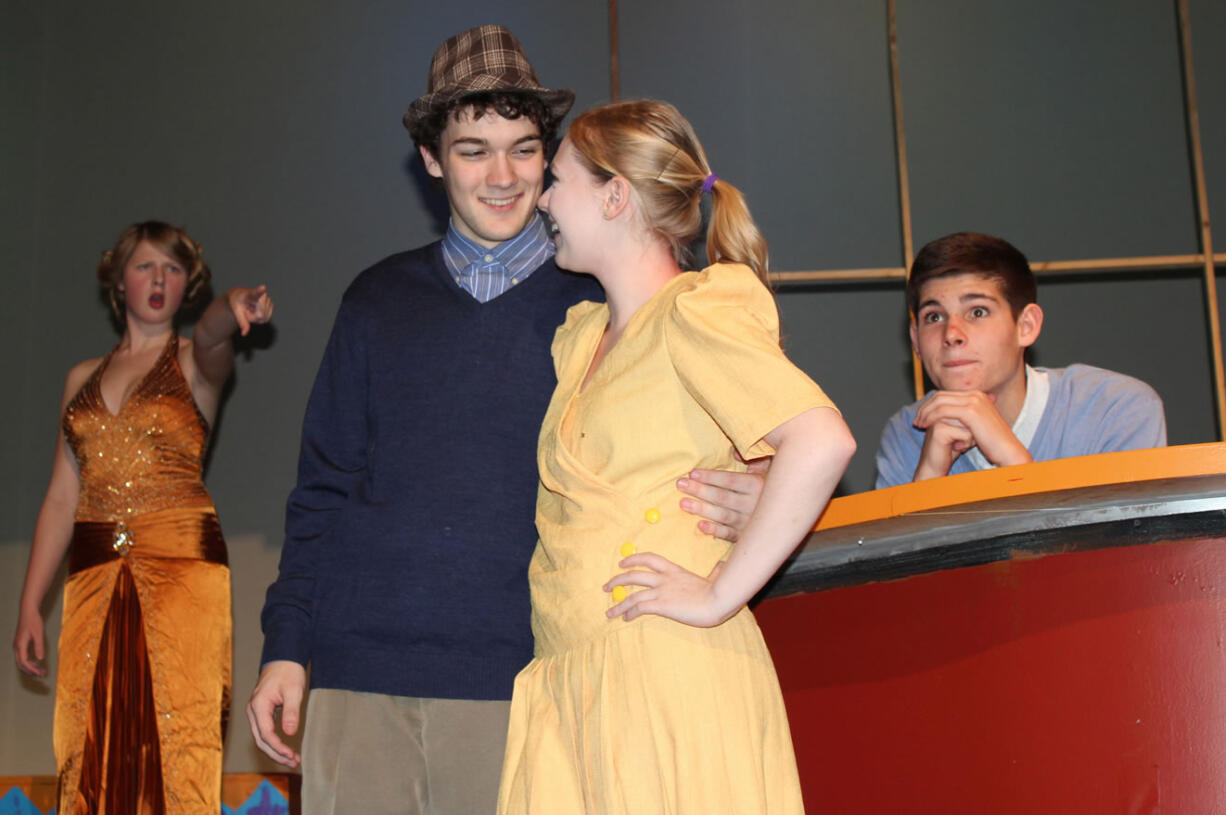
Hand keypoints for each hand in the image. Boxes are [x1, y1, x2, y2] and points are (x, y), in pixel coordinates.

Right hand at [13, 609, 46, 677]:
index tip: (40, 673)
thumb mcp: (39, 634)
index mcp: (20, 646)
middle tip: (42, 675)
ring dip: (31, 667)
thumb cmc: (33, 621)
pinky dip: (29, 662)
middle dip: (31, 671)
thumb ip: (39, 646)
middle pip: (21, 664)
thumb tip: (40, 659)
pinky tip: (37, 662)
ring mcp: (18, 645)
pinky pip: (23, 656)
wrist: (28, 611)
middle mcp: (17, 647)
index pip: (24, 662)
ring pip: (22, 661)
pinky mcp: (20, 643)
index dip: (32, 670)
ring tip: (41, 670)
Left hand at [227, 286, 274, 335]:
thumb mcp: (236, 312)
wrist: (241, 297)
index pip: (256, 293)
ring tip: (252, 310)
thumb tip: (244, 334)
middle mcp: (262, 295)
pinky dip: (260, 319)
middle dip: (253, 317)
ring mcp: (268, 300)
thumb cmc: (238, 302)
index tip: (263, 287)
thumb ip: (242, 322)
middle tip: (247, 311)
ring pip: (264, 318)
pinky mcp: (271, 305)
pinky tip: (257, 311)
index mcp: (250, 294)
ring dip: (256, 318)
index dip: (260, 291)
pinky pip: (266, 319)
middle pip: (260, 315)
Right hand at [246, 660, 305, 766]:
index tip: (292, 755)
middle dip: (276, 754)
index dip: (278, 747)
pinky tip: (286, 748)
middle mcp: (253, 711)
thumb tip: (289, 733)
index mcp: (258, 705)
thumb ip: (291, 712)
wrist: (283, 659)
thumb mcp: (294, 691)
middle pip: (261, 740)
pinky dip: (274, 742)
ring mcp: (255, 712)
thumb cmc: (288, 672)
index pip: (266, 734)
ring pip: (261, 738)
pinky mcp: (261, 713)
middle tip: (294, 762)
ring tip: (292, 759)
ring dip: (275, 750)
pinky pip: (265, 732)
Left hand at [604, 554, 735, 627]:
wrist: (719, 600)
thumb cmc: (720, 591)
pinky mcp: (662, 605)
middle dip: (617, 580)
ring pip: (632, 594)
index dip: (633, 558)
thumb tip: (722, 565)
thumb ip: (715, 572)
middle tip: (606, 587)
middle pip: (634, 575)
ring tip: (609, 612)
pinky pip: (640, 607)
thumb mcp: (715, 578)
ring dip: (618, 604)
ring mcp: (662, 591)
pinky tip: (625, 618)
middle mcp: (665, 578)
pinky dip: (629, 612)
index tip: (622, 563)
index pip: (649, 558)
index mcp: (675, 570)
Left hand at [677, 456, 770, 541]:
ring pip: (723, 516)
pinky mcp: (747, 536)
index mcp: (758, 485)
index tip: (692, 473)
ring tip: (683, 504)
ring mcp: (750, 522)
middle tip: (680, 485)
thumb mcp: (769, 469)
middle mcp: (754, 504)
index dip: (711, 477)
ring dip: (702, 509)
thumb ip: (753, 459)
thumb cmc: (775, 487)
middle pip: (722, 497)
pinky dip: (716, 531)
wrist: (792, 514)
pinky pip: (730, 535)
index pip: (730, 480)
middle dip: (700, 490)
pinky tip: (701, 526)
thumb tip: (734, 452)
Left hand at [912, 390, 1031, 478]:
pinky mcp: (971, 411)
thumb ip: (962, 419)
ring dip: (926, 413)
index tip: (921, 417)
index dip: (931, 405)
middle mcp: (976, 394)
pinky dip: (931, 418)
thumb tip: (946, 419)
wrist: (1008, 452)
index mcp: (977, 395)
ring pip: (939, 402)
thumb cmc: (992, 444)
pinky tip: (925, 427)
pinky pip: (943, 411)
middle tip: (916, 420)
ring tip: (918, 425)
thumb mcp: (975, 427)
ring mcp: (974, 401)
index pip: (946, 394)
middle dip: (925, 408)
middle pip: (941, 395)